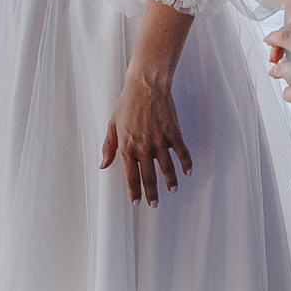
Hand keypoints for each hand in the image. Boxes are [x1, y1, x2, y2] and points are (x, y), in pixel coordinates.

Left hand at [101, 65, 192, 205]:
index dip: (135, 191)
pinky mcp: (173, 133)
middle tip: (154, 204)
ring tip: (172, 190)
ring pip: (167, 169)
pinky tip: (188, 172)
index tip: (137, 202)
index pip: (131, 176)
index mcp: (128, 148)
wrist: (146, 86)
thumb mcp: (112, 125)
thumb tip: (102, 164)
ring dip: (170, 182)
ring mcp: (160, 142)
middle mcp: (144, 148)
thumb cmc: (127, 103)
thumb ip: (108, 147)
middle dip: (152, 193)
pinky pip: (181, 153)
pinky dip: (186, 164)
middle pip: (149, 177)